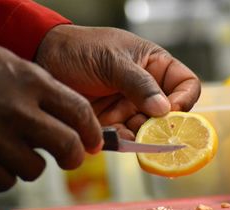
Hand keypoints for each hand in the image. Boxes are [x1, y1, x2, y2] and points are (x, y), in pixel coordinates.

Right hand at [0, 34, 101, 191]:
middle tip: (69, 158)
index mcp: (31, 82)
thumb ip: (40, 86)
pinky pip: (4, 182)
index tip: (92, 142)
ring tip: (15, 151)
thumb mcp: (8, 62)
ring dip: (30, 164)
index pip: (80, 112)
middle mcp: (18, 111)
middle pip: (68, 147)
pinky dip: (3, 175)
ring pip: (35, 170)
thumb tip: (65, 112)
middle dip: (74, 157)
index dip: (92, 132)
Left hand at [36, 25, 200, 139]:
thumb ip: (139, 84)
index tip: (170, 111)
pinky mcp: (109, 122)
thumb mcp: (112, 60)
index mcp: (153, 66)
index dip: (183, 100)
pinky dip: (119, 140)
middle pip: (166, 114)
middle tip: (146, 131)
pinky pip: (122, 137)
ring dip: (137, 135)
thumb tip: (165, 110)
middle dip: (158, 125)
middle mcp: (144, 89)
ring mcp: (126, 106)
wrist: (44, 59)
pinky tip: (109, 135)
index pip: (185, 85)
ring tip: (122, 131)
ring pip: (144, 130)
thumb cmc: (80, 49)